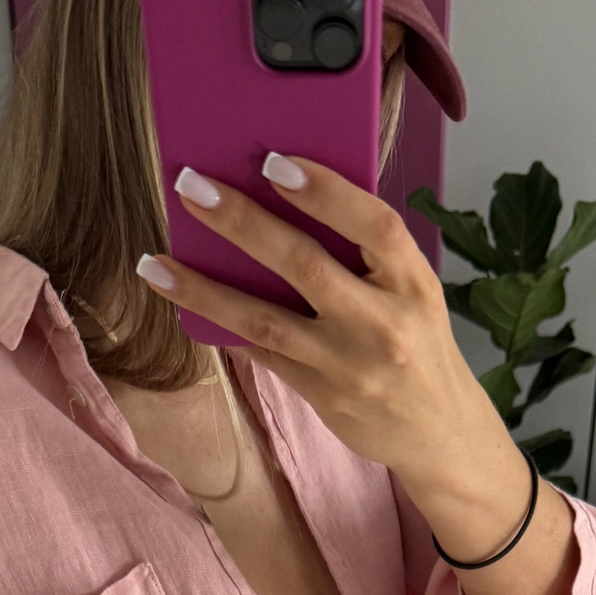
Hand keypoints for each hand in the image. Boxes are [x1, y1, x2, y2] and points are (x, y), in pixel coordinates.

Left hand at [139, 156, 584, 594]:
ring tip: (155, 263)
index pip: (374, 226)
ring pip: (266, 321)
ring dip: (205, 288)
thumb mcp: (413, 291)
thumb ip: (367, 253)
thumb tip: (287, 198)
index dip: (326, 192)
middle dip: (243, 223)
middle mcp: (382, 324)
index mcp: (413, 283)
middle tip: (191, 186)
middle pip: (305, 266)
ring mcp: (348, 366)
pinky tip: (186, 303)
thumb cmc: (419, 344)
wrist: (440, 432)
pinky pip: (264, 355)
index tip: (276, 162)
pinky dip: (224, 327)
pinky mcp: (323, 396)